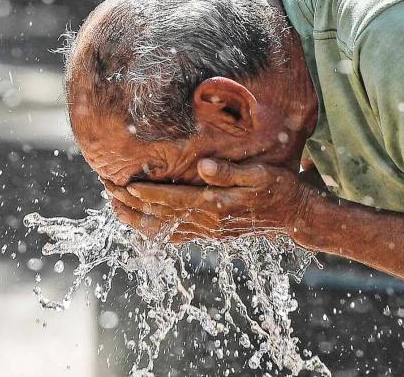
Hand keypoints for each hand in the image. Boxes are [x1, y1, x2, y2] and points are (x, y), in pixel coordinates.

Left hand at [104, 159, 319, 242]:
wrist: (296, 216)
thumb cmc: (281, 188)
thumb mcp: (261, 174)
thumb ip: (231, 171)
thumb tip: (205, 167)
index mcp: (216, 206)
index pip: (172, 200)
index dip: (146, 192)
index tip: (122, 183)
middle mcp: (208, 223)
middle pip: (161, 216)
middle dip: (132, 203)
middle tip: (107, 189)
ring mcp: (208, 231)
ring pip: (164, 229)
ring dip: (136, 218)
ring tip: (113, 206)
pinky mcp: (211, 234)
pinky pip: (176, 237)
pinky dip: (154, 232)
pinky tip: (140, 225)